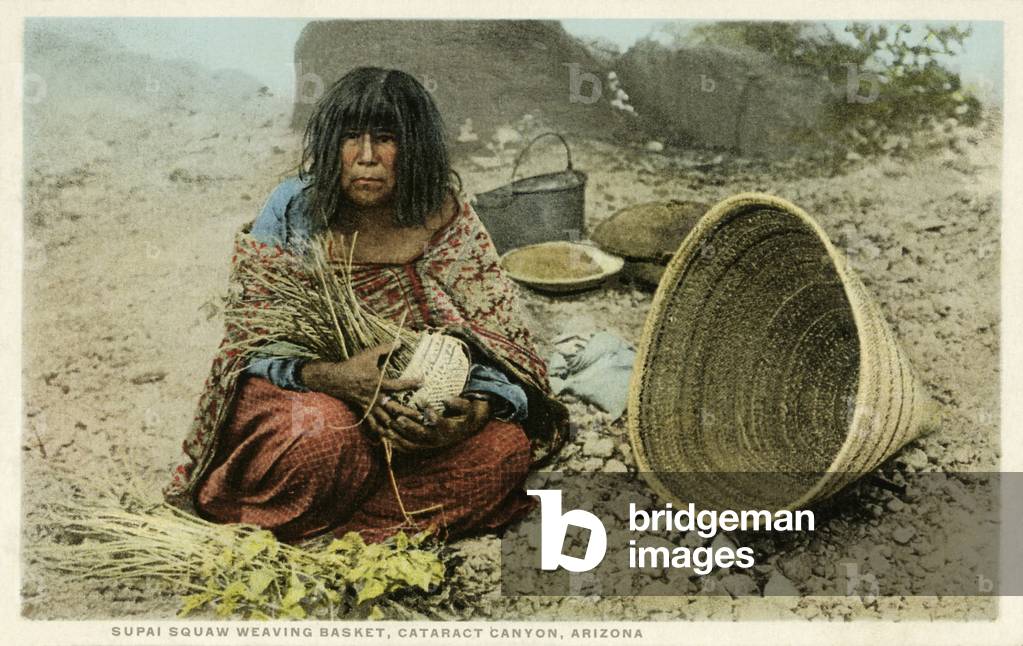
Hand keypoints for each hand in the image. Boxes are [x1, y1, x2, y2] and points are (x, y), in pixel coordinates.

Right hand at [299, 343, 420, 437]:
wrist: (334, 378)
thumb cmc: (353, 365)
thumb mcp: (369, 354)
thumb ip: (385, 348)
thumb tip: (400, 341)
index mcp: (379, 384)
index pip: (399, 385)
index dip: (412, 383)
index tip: (422, 381)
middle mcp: (376, 397)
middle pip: (395, 408)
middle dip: (409, 413)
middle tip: (421, 416)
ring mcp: (370, 405)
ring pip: (385, 419)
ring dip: (396, 425)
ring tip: (407, 430)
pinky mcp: (364, 409)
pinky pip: (372, 423)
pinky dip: (379, 431)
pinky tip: (387, 437)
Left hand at [381, 396, 490, 453]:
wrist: (465, 430)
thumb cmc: (465, 415)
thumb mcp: (468, 408)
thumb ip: (459, 404)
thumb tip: (446, 399)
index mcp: (449, 429)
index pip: (439, 423)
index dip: (431, 414)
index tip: (421, 402)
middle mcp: (438, 439)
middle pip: (422, 434)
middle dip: (409, 426)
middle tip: (398, 418)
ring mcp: (429, 445)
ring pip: (412, 443)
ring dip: (399, 435)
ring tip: (388, 427)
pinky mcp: (423, 447)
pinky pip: (408, 447)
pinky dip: (397, 443)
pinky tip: (386, 436)